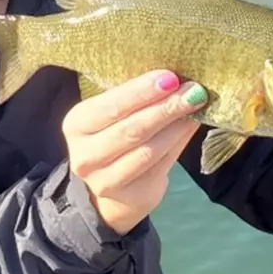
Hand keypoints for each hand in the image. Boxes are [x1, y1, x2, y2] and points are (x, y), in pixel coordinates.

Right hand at [64, 70, 205, 235]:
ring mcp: (106, 180)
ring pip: (149, 149)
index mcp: (76, 125)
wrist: (113, 186)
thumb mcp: (113, 114)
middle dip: (165, 107)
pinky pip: (161, 164)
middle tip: (193, 90)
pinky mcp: (132, 196)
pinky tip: (191, 125)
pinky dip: (179, 141)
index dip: (142, 91)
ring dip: (177, 125)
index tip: (170, 77)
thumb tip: (174, 78)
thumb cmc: (115, 134)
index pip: (111, 106)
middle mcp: (85, 156)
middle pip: (132, 129)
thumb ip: (136, 99)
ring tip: (196, 105)